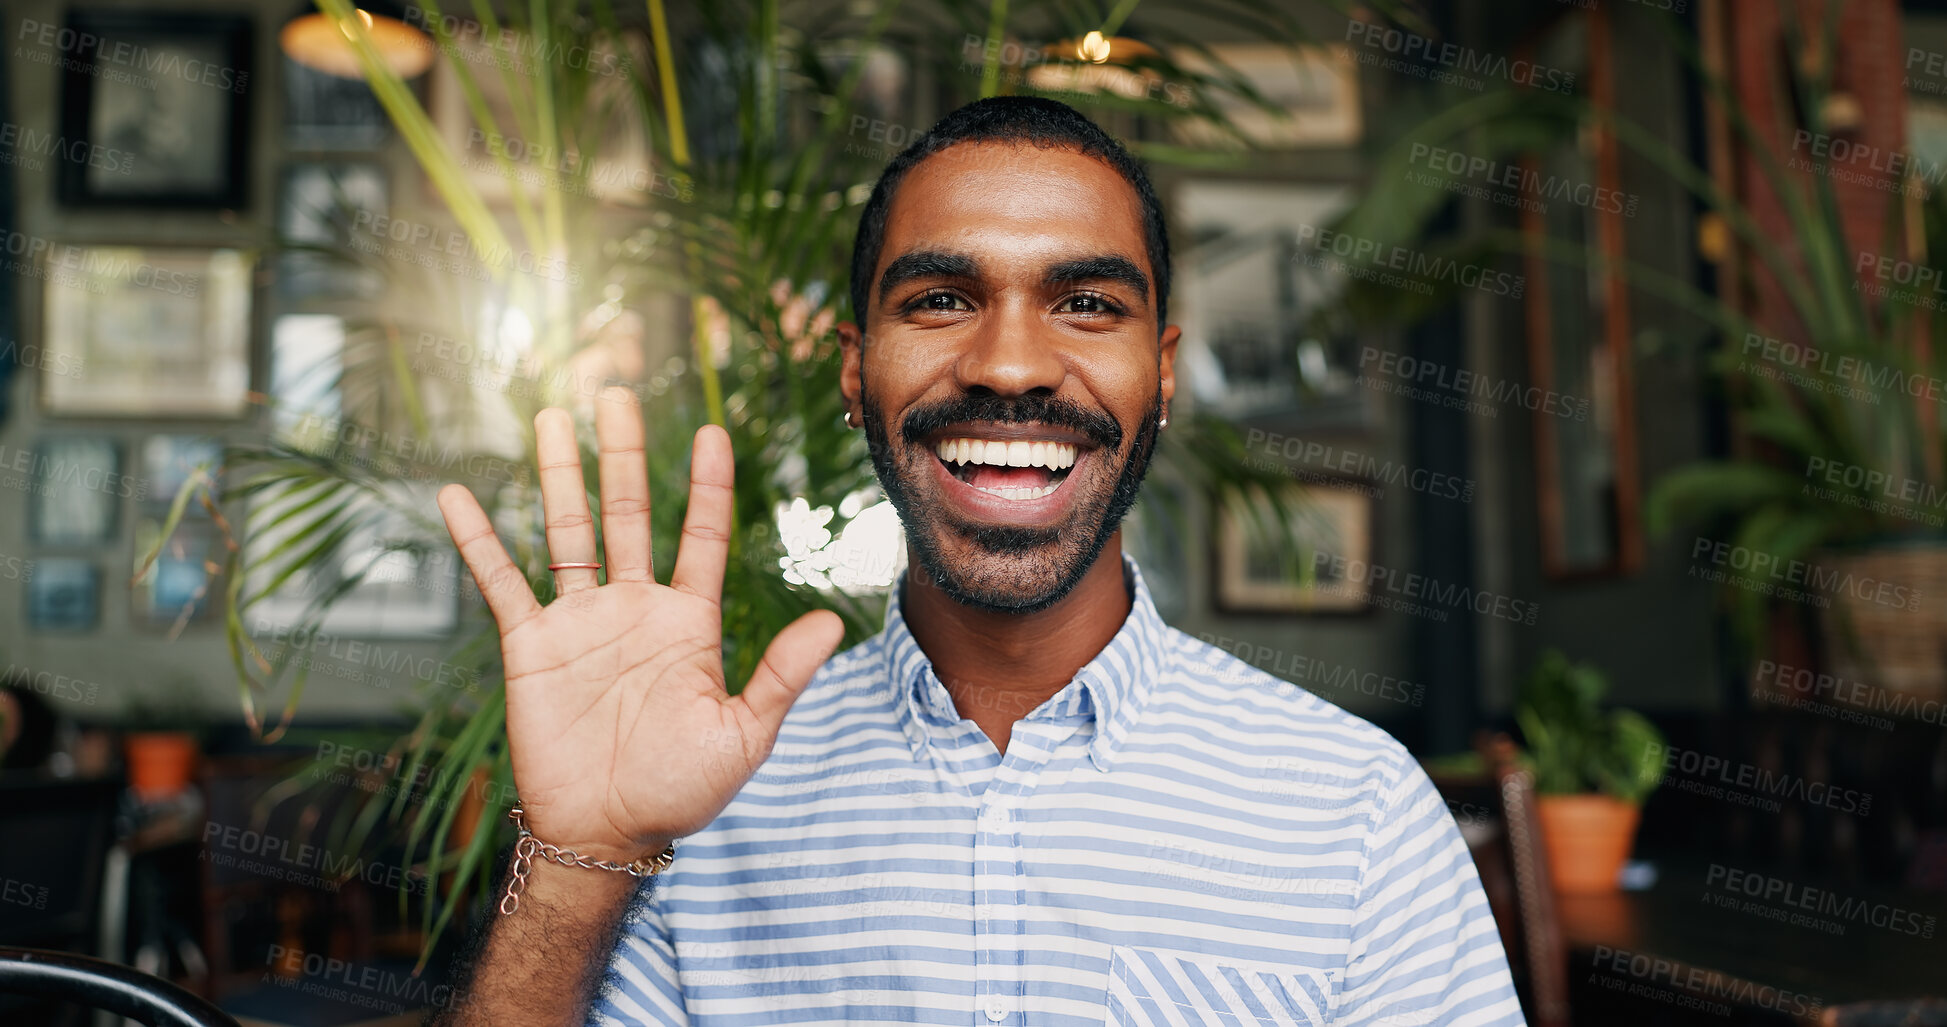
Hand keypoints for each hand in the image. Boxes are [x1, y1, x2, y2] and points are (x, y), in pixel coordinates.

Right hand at [437, 387, 844, 861]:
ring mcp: (580, 621)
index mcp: (689, 621)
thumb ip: (782, 675)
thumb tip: (833, 624)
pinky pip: (500, 582)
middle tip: (615, 393)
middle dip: (623, 454)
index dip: (709, 485)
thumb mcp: (745, 735)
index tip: (712, 430)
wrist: (607, 833)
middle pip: (629, 512)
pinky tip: (458, 495)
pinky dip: (479, 540)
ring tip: (550, 417)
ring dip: (557, 475)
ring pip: (567, 530)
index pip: (700, 536)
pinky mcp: (530, 644)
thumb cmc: (682, 790)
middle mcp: (634, 607)